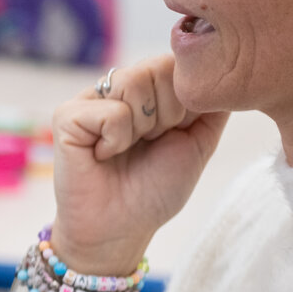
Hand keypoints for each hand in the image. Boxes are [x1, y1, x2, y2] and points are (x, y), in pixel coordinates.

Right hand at [49, 55, 227, 274]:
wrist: (120, 229)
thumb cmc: (154, 190)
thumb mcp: (198, 143)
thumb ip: (213, 106)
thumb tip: (225, 73)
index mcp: (147, 90)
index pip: (177, 62)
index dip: (185, 101)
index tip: (173, 134)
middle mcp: (117, 88)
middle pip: (157, 68)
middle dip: (166, 114)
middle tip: (149, 143)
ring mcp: (90, 99)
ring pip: (133, 83)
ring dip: (142, 128)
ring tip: (127, 149)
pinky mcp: (66, 116)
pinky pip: (111, 111)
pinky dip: (117, 140)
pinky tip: (104, 155)